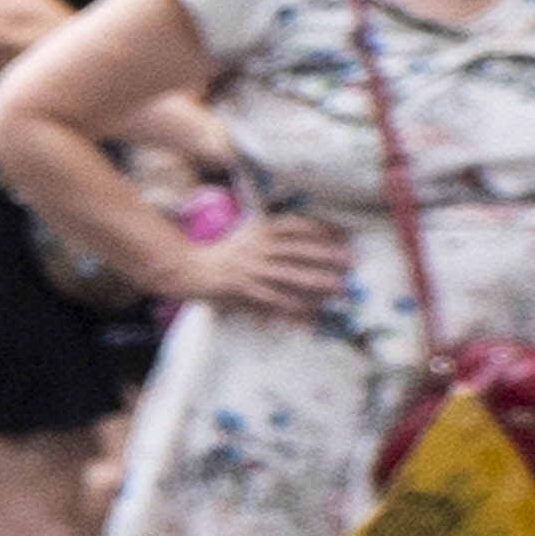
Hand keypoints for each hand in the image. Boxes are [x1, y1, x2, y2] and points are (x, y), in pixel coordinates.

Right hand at [169, 210, 350, 321]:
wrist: (186, 268)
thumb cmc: (219, 252)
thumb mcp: (245, 233)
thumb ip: (270, 232)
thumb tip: (299, 232)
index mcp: (259, 229)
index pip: (295, 225)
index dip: (320, 228)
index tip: (341, 233)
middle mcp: (257, 247)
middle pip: (298, 249)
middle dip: (325, 254)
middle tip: (349, 260)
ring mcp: (251, 269)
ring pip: (290, 275)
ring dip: (316, 281)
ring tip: (338, 287)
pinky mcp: (243, 289)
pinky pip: (274, 298)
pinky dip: (293, 304)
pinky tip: (310, 310)